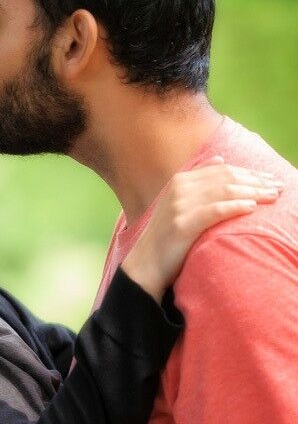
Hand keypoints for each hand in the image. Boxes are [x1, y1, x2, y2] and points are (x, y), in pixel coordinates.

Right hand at [121, 156, 282, 301]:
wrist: (145, 264)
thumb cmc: (168, 236)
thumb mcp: (178, 202)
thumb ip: (198, 180)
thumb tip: (221, 158)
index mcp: (180, 180)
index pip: (222, 169)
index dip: (249, 172)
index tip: (270, 179)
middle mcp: (179, 189)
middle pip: (226, 178)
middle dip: (256, 181)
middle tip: (279, 187)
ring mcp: (180, 205)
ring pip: (225, 191)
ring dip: (253, 192)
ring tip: (273, 197)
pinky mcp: (183, 224)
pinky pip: (216, 210)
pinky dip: (236, 207)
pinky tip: (252, 208)